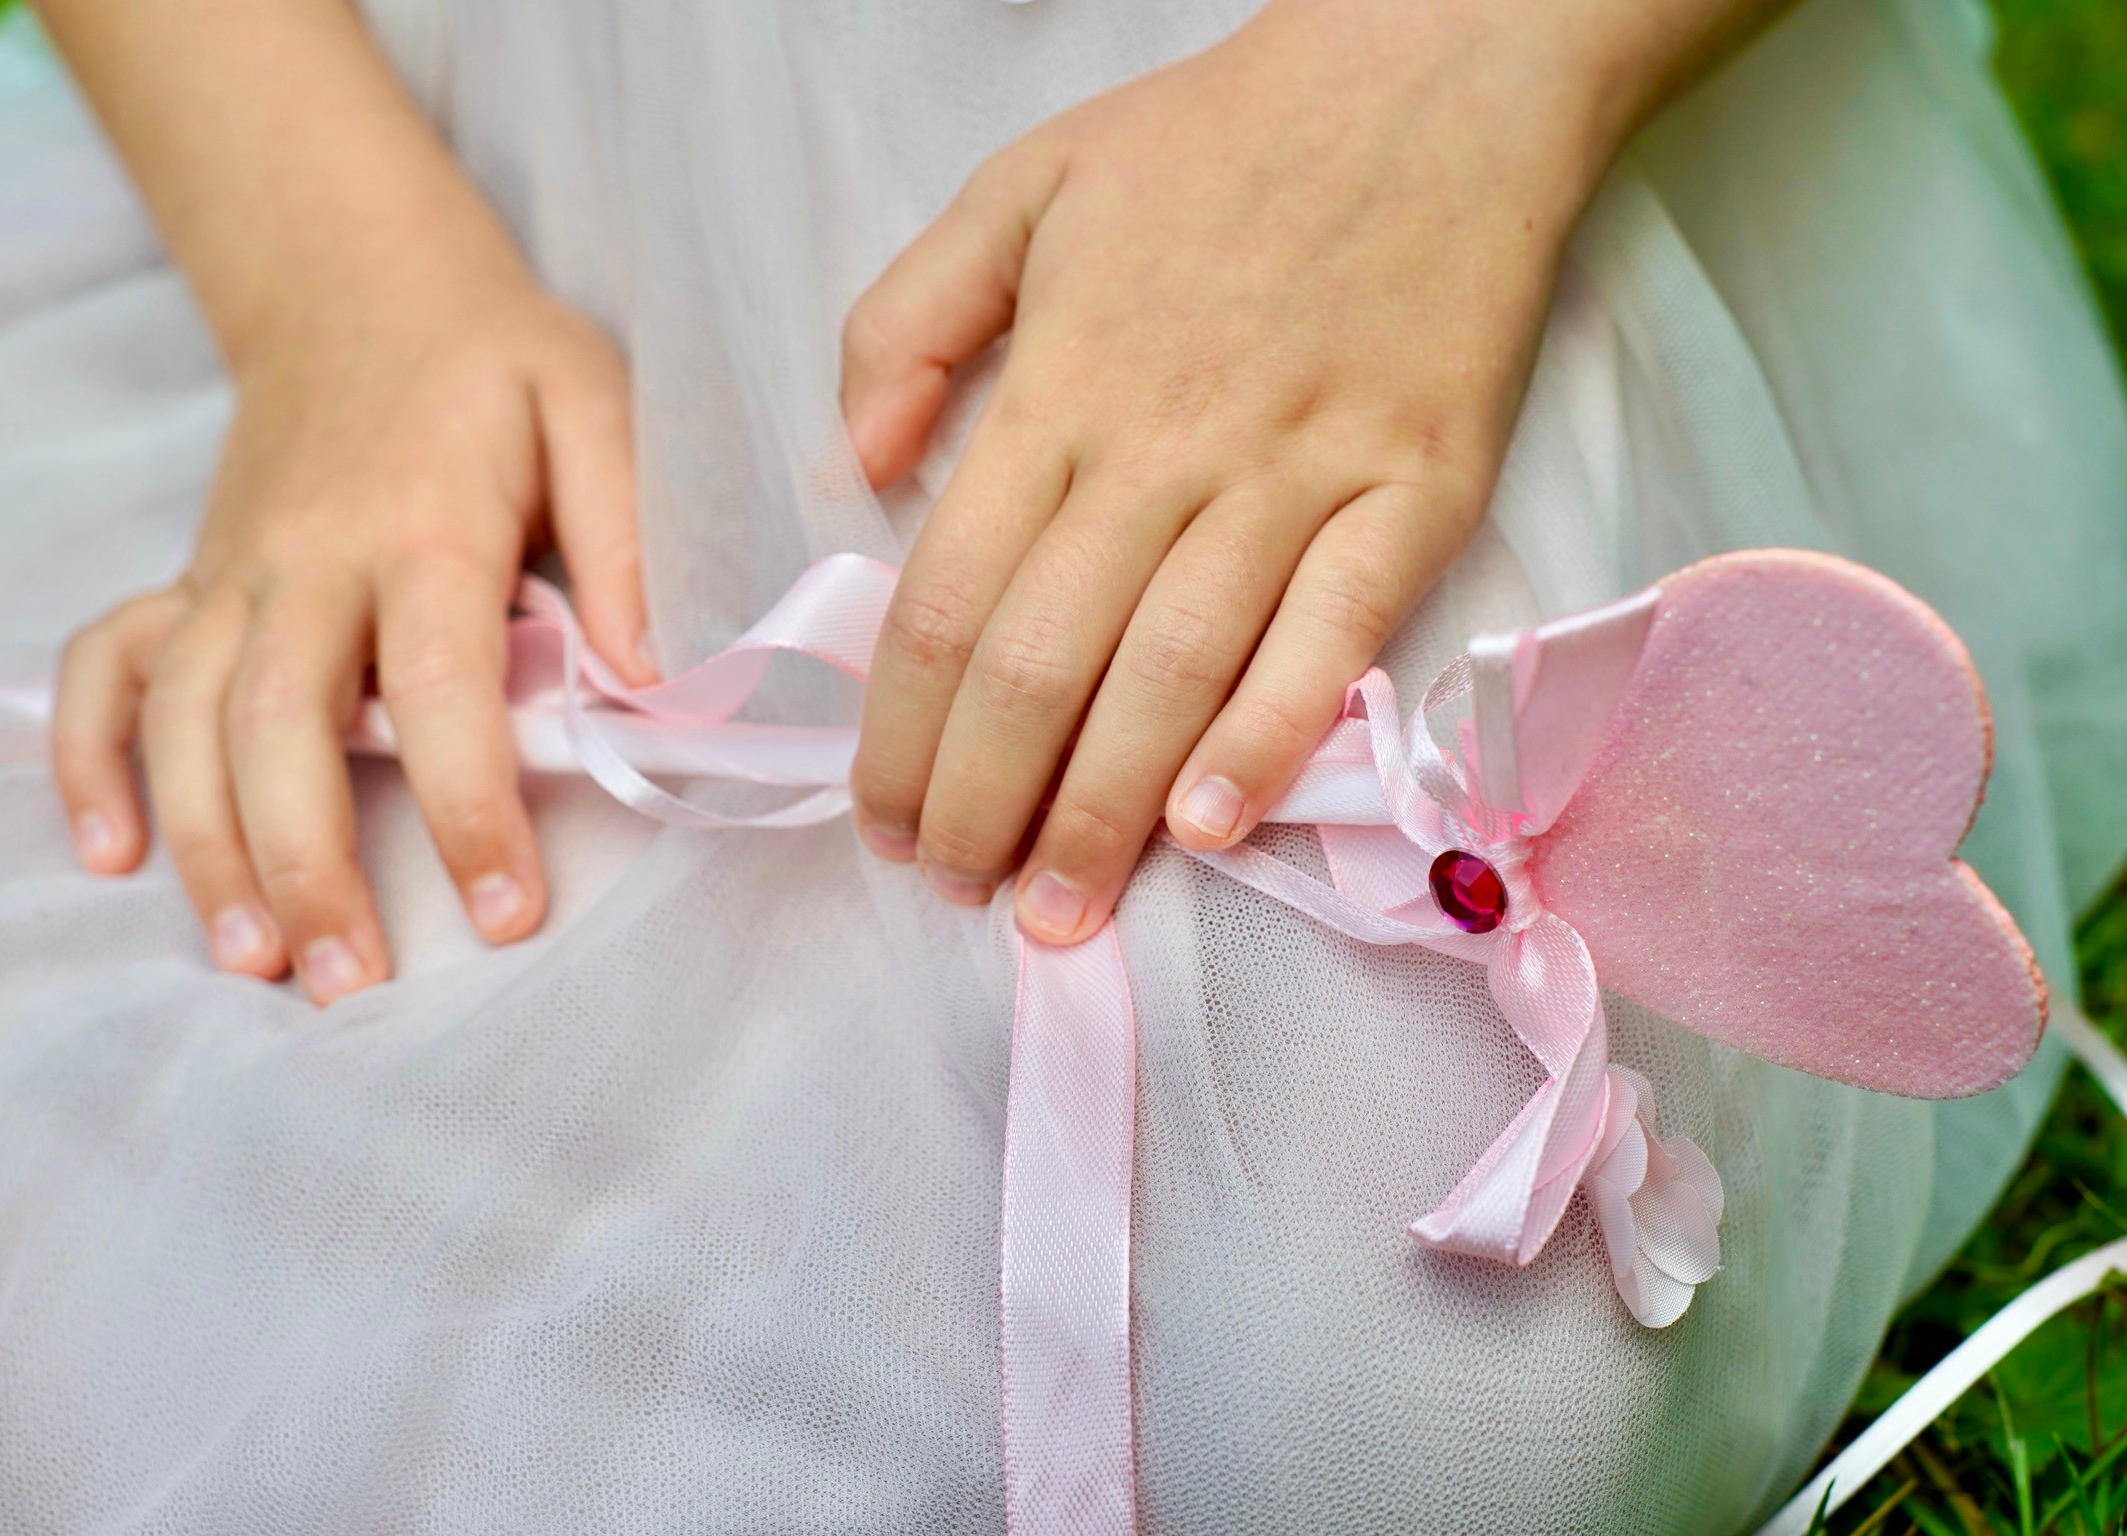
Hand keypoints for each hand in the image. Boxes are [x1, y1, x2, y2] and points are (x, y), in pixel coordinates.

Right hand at [51, 260, 651, 1002]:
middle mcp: (308, 559)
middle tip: (350, 985)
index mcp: (422, 525)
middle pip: (282, 724)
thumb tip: (650, 677)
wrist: (357, 279)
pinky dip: (87, 755)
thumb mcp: (594, 403)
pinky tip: (112, 853)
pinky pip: (106, 667)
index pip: (440, 687)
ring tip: (253, 961)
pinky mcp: (190, 580)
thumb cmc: (496, 357)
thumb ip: (625, 534)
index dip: (470, 805)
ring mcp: (233, 572)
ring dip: (205, 844)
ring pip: (185, 717)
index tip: (504, 914)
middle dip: (309, 861)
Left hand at [841, 0, 1709, 943]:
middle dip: (982, 804)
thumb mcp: (1018, 188)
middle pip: (1043, 663)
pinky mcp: (1412, 489)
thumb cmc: (1215, 141)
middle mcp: (1164, 444)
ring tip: (1055, 909)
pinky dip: (1270, 734)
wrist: (1432, 77)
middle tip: (956, 892)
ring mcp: (1295, 470)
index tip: (883, 819)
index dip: (901, 732)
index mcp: (1060, 385)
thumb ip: (908, 323)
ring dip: (1101, 812)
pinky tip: (1210, 823)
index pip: (948, 599)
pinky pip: (1333, 635)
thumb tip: (861, 474)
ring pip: (1171, 672)